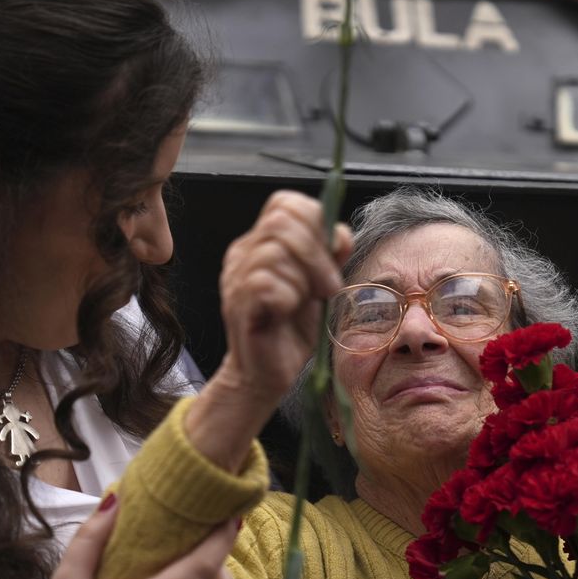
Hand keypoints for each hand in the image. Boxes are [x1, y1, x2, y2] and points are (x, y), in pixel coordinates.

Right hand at [186, 191, 352, 467]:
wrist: (268, 375)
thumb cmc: (293, 331)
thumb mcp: (320, 286)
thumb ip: (329, 256)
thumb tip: (341, 233)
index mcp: (262, 242)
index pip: (286, 203)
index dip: (316, 223)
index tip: (332, 257)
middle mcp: (244, 253)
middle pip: (282, 220)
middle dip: (316, 253)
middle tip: (327, 287)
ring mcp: (236, 276)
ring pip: (275, 252)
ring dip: (304, 279)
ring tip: (307, 303)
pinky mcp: (238, 303)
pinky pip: (266, 283)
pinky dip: (287, 297)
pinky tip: (287, 313)